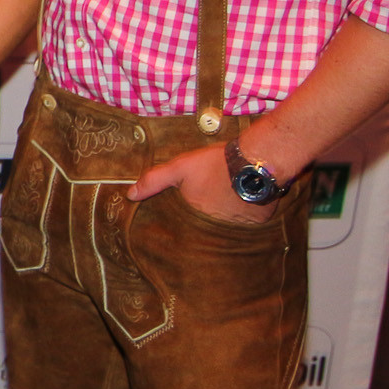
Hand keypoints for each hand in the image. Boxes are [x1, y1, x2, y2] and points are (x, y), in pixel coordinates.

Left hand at [128, 144, 272, 223]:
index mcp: (195, 214)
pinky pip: (249, 223)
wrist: (256, 162)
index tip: (190, 210)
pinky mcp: (258, 223)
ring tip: (229, 202)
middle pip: (207, 224)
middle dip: (207, 217)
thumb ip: (154, 180)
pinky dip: (247, 215)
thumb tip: (130, 195)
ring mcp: (237, 226)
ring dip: (227, 216)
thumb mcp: (180, 167)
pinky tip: (246, 203)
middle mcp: (215, 226)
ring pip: (228, 224)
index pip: (186, 223)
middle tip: (212, 203)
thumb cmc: (215, 163)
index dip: (188, 216)